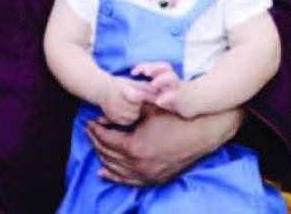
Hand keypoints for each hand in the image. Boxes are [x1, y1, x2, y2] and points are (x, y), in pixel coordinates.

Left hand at [85, 105, 243, 185]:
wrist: (202, 131)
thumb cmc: (173, 117)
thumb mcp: (146, 110)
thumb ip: (122, 112)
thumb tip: (101, 117)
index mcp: (134, 147)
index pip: (106, 139)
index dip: (95, 129)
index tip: (88, 121)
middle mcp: (139, 165)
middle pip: (108, 154)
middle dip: (95, 140)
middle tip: (89, 130)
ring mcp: (148, 175)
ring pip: (115, 168)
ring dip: (102, 156)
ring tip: (94, 143)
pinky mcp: (156, 179)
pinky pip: (129, 181)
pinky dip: (115, 176)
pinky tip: (104, 172)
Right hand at [99, 76, 151, 124]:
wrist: (100, 89)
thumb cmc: (119, 84)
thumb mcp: (130, 82)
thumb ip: (145, 86)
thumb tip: (159, 90)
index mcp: (120, 89)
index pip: (137, 97)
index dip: (141, 97)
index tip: (142, 95)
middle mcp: (115, 100)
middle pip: (136, 108)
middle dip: (138, 104)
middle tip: (134, 99)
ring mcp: (113, 110)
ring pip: (133, 116)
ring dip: (135, 111)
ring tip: (130, 105)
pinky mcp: (112, 117)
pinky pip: (127, 121)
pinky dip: (129, 117)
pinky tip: (126, 110)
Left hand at [131, 61, 194, 117]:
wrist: (197, 102)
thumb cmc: (175, 96)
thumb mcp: (160, 93)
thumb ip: (147, 91)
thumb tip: (131, 90)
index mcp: (165, 76)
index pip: (155, 66)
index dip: (144, 66)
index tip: (133, 72)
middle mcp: (172, 79)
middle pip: (165, 67)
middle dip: (153, 67)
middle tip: (145, 72)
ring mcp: (178, 88)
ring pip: (172, 78)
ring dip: (161, 80)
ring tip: (152, 85)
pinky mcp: (183, 98)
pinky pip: (176, 96)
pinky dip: (167, 97)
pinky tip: (159, 101)